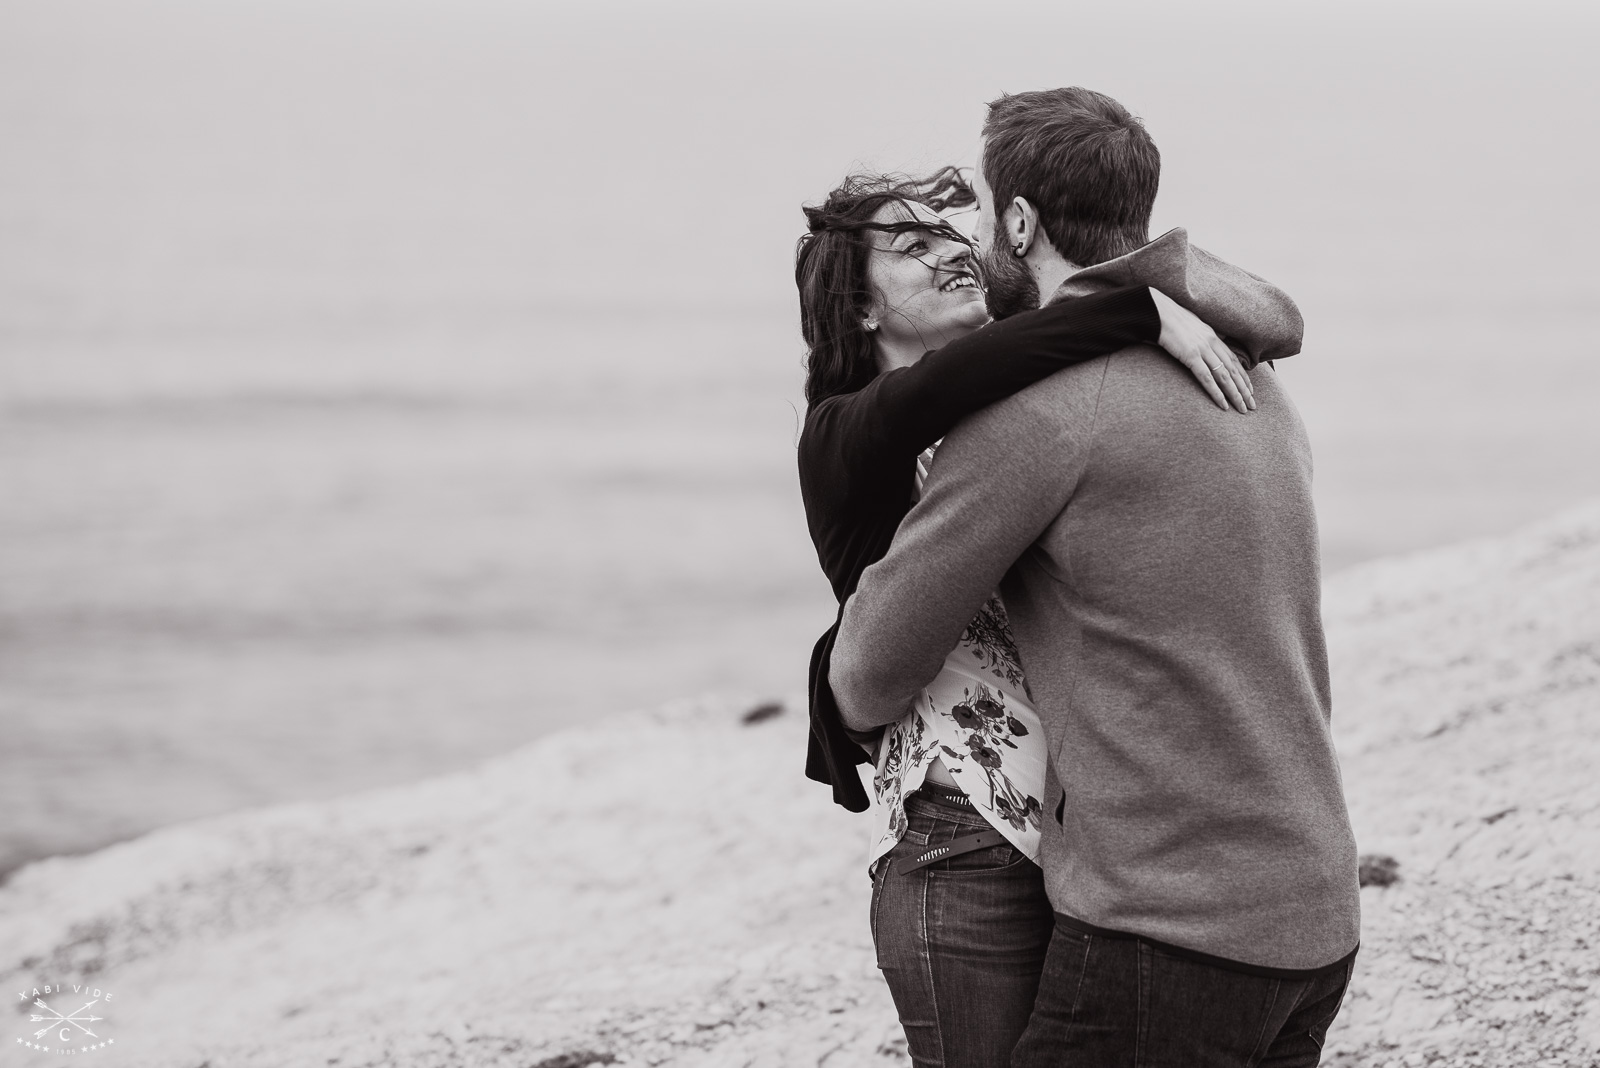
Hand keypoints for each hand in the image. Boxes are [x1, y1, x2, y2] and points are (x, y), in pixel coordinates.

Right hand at [1150, 288, 1254, 412]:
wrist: (1158, 312)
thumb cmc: (1170, 319)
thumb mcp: (1192, 325)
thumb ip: (1202, 335)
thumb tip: (1210, 338)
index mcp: (1213, 337)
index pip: (1234, 360)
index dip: (1244, 377)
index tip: (1250, 391)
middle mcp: (1212, 343)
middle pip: (1234, 370)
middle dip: (1245, 390)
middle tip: (1252, 406)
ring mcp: (1202, 350)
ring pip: (1225, 376)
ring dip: (1235, 394)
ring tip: (1242, 409)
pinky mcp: (1191, 356)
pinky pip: (1207, 378)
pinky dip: (1216, 392)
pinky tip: (1223, 404)